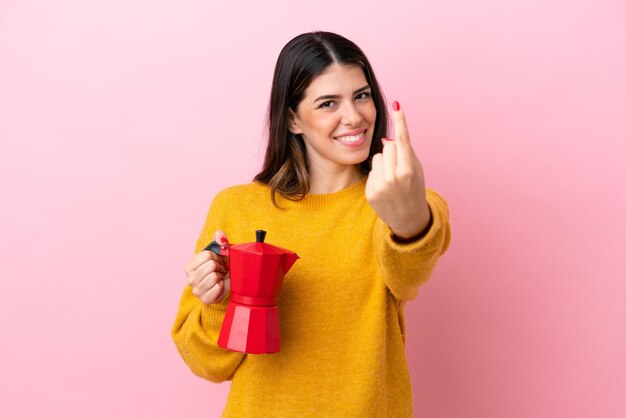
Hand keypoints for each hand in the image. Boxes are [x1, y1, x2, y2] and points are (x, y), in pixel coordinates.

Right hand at [184, 230, 230, 303]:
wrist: (223, 286)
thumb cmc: (219, 269)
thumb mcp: (219, 254)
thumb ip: (219, 242)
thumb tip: (219, 233)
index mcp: (189, 266)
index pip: (207, 255)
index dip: (216, 257)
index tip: (216, 261)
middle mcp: (190, 278)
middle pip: (211, 265)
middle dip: (219, 267)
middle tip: (219, 271)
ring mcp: (196, 290)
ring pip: (214, 276)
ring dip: (221, 276)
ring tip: (219, 278)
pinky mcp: (205, 298)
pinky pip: (218, 287)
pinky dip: (222, 286)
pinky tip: (219, 286)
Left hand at [365, 102, 430, 238]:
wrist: (409, 219)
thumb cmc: (414, 189)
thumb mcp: (417, 170)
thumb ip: (405, 153)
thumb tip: (387, 138)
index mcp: (409, 170)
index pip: (403, 140)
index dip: (400, 121)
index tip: (396, 105)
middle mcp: (394, 178)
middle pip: (388, 147)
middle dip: (394, 152)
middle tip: (400, 168)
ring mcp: (381, 186)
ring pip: (377, 156)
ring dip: (384, 163)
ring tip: (392, 179)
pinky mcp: (371, 192)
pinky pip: (371, 170)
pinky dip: (377, 175)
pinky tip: (385, 188)